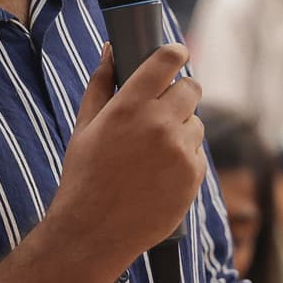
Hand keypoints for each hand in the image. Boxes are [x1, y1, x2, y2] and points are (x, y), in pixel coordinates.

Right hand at [52, 44, 205, 266]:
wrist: (93, 232)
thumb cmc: (84, 176)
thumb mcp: (84, 127)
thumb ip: (101, 84)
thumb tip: (110, 50)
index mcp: (129, 106)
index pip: (166, 60)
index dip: (175, 52)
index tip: (177, 53)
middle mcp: (159, 124)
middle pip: (191, 88)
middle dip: (179, 94)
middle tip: (163, 108)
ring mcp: (180, 150)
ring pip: (196, 122)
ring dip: (181, 129)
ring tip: (153, 153)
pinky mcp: (193, 175)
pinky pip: (198, 153)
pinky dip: (184, 158)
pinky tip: (159, 174)